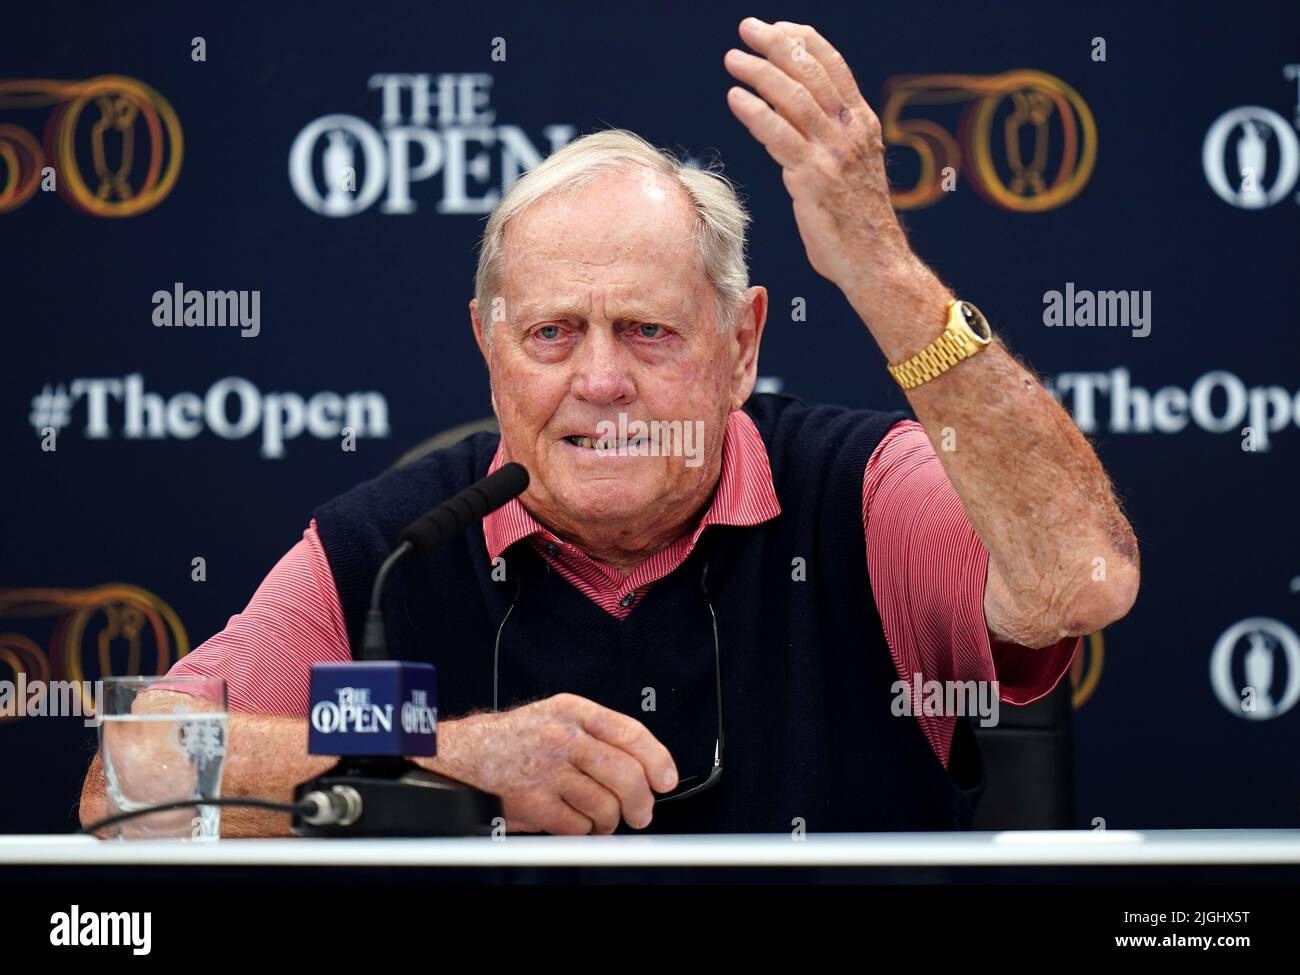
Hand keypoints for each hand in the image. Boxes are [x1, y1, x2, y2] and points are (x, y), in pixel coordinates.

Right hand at [438, 693, 678, 834]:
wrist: (463, 754)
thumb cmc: (516, 739)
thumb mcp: (557, 716)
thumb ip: (597, 734)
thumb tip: (645, 765)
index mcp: (573, 710)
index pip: (631, 733)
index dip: (657, 760)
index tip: (666, 780)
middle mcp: (562, 737)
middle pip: (625, 774)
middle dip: (641, 801)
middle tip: (640, 812)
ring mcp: (547, 770)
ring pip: (605, 805)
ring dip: (609, 820)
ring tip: (601, 818)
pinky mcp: (533, 802)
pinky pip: (578, 826)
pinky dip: (582, 831)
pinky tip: (576, 822)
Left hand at [724, 18, 921, 319]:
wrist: (875, 261)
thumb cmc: (857, 222)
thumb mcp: (850, 170)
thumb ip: (829, 143)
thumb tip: (792, 125)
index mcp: (862, 124)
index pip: (833, 66)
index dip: (803, 40)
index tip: (778, 27)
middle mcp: (851, 131)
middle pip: (811, 71)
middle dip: (776, 43)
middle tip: (748, 29)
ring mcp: (833, 153)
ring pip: (793, 96)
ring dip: (759, 72)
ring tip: (734, 60)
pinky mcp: (813, 178)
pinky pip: (778, 135)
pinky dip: (754, 112)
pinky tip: (735, 98)